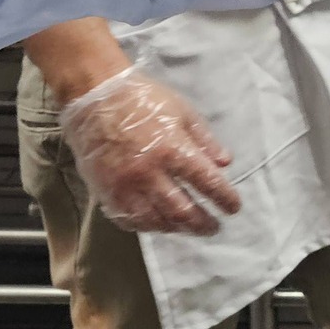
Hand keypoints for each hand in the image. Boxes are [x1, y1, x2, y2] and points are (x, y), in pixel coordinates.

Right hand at [59, 68, 240, 234]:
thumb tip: (226, 163)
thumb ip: (205, 140)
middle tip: (214, 228)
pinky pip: (129, 220)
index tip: (234, 208)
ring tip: (189, 229)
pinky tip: (159, 225)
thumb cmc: (144, 101)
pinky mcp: (106, 193)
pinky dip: (148, 226)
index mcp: (172, 149)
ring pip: (155, 221)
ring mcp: (125, 186)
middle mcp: (149, 173)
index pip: (206, 181)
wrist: (95, 100)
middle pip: (182, 210)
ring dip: (177, 229)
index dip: (223, 198)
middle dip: (202, 223)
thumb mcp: (183, 111)